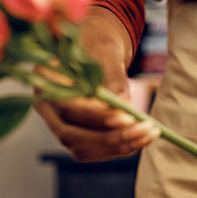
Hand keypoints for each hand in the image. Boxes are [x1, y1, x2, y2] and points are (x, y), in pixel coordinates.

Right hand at [34, 7, 159, 161]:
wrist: (94, 51)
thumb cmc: (98, 46)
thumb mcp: (106, 52)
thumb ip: (111, 76)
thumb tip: (124, 106)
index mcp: (46, 81)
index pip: (68, 108)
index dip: (97, 117)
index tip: (128, 117)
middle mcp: (47, 108)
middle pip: (71, 136)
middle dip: (111, 138)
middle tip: (144, 129)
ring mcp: (58, 125)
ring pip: (83, 149)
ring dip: (119, 147)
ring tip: (150, 133)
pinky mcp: (75, 137)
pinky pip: (94, 151)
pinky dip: (119, 148)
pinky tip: (142, 138)